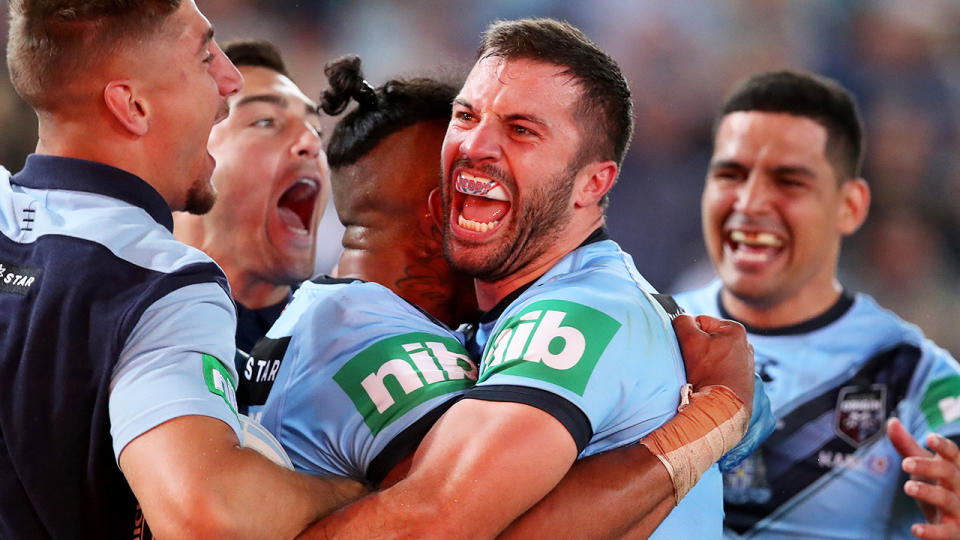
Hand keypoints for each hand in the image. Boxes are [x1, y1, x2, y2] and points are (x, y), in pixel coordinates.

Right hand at [673, 314, 753, 407]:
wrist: (723, 408)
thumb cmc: (710, 374)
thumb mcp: (691, 340)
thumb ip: (683, 322)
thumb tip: (681, 319)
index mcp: (735, 329)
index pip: (700, 322)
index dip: (689, 335)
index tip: (689, 350)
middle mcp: (744, 344)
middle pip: (706, 339)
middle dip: (698, 349)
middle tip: (695, 364)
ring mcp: (744, 363)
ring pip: (712, 356)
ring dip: (704, 363)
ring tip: (702, 375)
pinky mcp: (741, 379)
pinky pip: (720, 370)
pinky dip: (713, 374)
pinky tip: (710, 382)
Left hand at [888, 417, 959, 538]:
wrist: (955, 522)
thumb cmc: (937, 485)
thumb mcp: (922, 465)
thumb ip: (906, 445)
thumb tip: (892, 420)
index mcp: (953, 468)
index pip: (953, 454)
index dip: (943, 446)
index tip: (929, 438)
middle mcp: (959, 487)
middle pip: (949, 473)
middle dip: (929, 467)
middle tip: (905, 463)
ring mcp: (959, 509)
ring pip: (947, 500)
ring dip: (929, 493)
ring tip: (907, 486)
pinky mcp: (955, 530)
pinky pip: (946, 532)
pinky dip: (932, 532)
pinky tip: (915, 529)